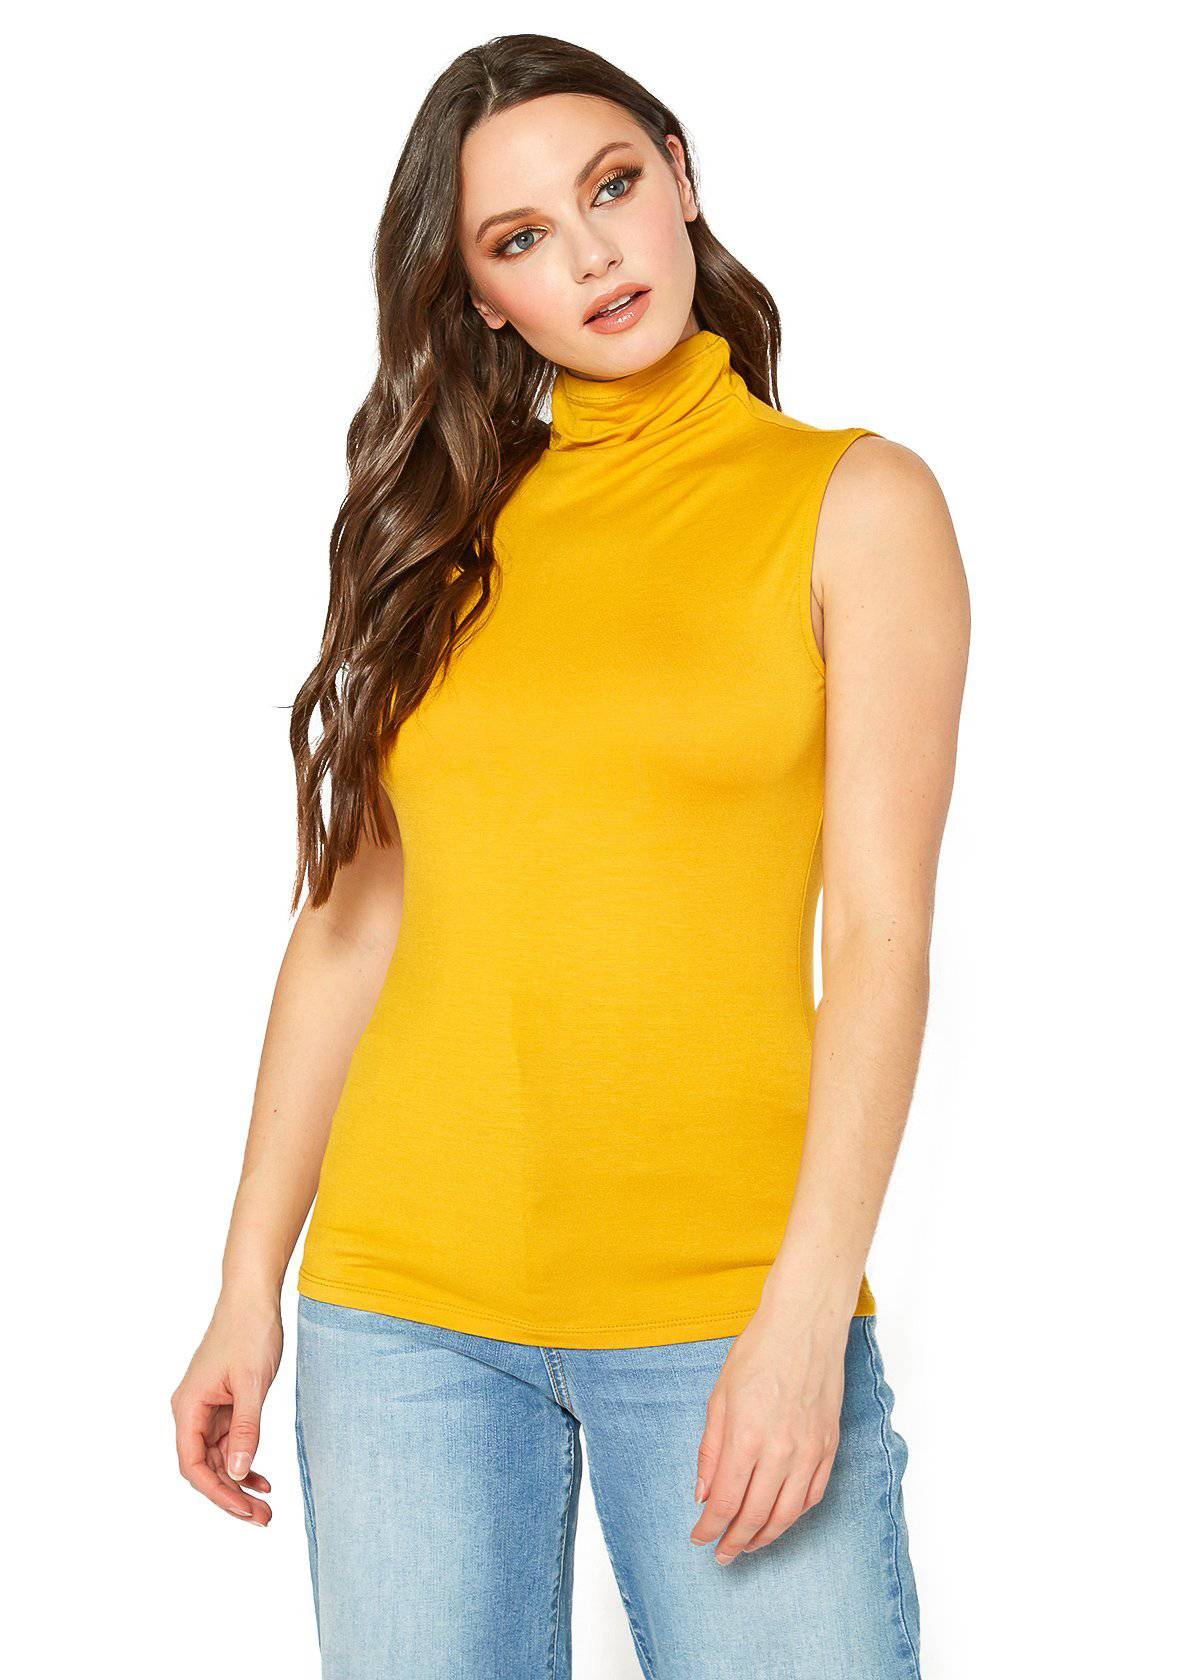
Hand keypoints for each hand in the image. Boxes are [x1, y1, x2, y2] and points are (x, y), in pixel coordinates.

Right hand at [171, 1289, 283, 1524]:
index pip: (193, 1464)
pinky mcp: (223, 1403)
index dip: (217, 1492)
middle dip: (231, 1495)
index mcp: (188, 1407)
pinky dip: (245, 1459)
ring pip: (218, 1458)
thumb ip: (246, 1430)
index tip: (243, 1510)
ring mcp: (207, 1408)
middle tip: (262, 1518)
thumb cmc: (249, 1333)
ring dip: (239, 1482)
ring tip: (266, 1507)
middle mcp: (191, 1411)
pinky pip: (229, 1441)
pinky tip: (262, 1479)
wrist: (253, 1297)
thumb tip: (238, 1474)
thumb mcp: (253, 1384)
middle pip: (205, 1467)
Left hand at [689, 1303, 848, 1563]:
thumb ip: (710, 1450)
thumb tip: (704, 1494)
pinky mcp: (830, 1447)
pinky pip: (813, 1496)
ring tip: (747, 1544)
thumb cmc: (758, 1354)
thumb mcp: (719, 1397)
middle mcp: (780, 1451)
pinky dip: (794, 1515)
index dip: (710, 1528)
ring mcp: (809, 1451)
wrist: (804, 1326)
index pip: (725, 1502)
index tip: (699, 1538)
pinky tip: (779, 1519)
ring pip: (786, 1514)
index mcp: (746, 1437)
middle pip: (755, 1516)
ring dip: (764, 1536)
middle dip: (734, 1541)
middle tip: (721, 1554)